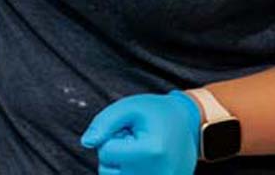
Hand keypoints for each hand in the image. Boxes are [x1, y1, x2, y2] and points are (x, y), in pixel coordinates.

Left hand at [81, 91, 199, 174]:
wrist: (187, 123)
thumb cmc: (156, 113)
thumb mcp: (129, 108)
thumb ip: (103, 123)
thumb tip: (86, 142)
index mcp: (151, 152)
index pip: (106, 152)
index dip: (111, 138)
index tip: (127, 131)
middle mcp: (158, 174)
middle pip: (108, 172)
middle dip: (115, 155)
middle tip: (133, 141)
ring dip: (121, 167)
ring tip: (138, 151)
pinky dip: (130, 173)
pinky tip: (142, 162)